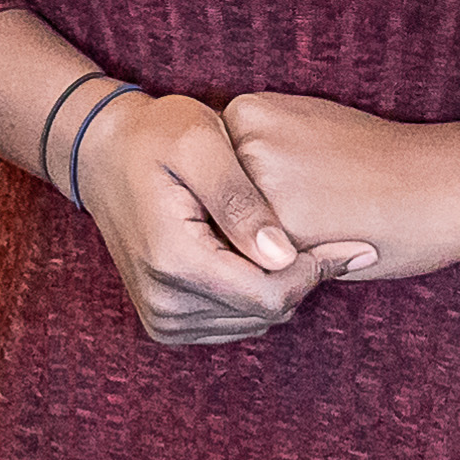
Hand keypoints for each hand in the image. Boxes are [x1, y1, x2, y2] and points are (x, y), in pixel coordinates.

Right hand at [69, 92, 363, 348]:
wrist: (102, 155)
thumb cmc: (157, 135)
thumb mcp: (201, 144)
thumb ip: (241, 200)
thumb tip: (282, 255)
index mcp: (173, 260)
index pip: (269, 294)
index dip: (320, 272)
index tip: (356, 245)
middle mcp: (164, 302)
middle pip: (266, 313)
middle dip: (303, 277)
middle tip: (329, 235)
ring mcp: (161, 319)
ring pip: (256, 323)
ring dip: (280, 286)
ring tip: (284, 236)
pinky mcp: (165, 324)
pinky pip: (235, 324)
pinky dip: (256, 294)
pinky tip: (259, 254)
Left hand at [214, 92, 459, 286]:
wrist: (445, 186)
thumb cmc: (383, 163)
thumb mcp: (312, 126)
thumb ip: (262, 147)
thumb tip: (225, 183)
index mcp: (248, 111)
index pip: (218, 175)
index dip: (258, 197)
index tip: (304, 192)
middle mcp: (243, 143)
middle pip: (219, 209)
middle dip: (252, 227)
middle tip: (315, 214)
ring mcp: (256, 186)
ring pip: (235, 242)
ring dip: (264, 252)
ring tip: (325, 227)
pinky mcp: (278, 232)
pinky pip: (260, 267)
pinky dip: (285, 269)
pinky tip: (330, 246)